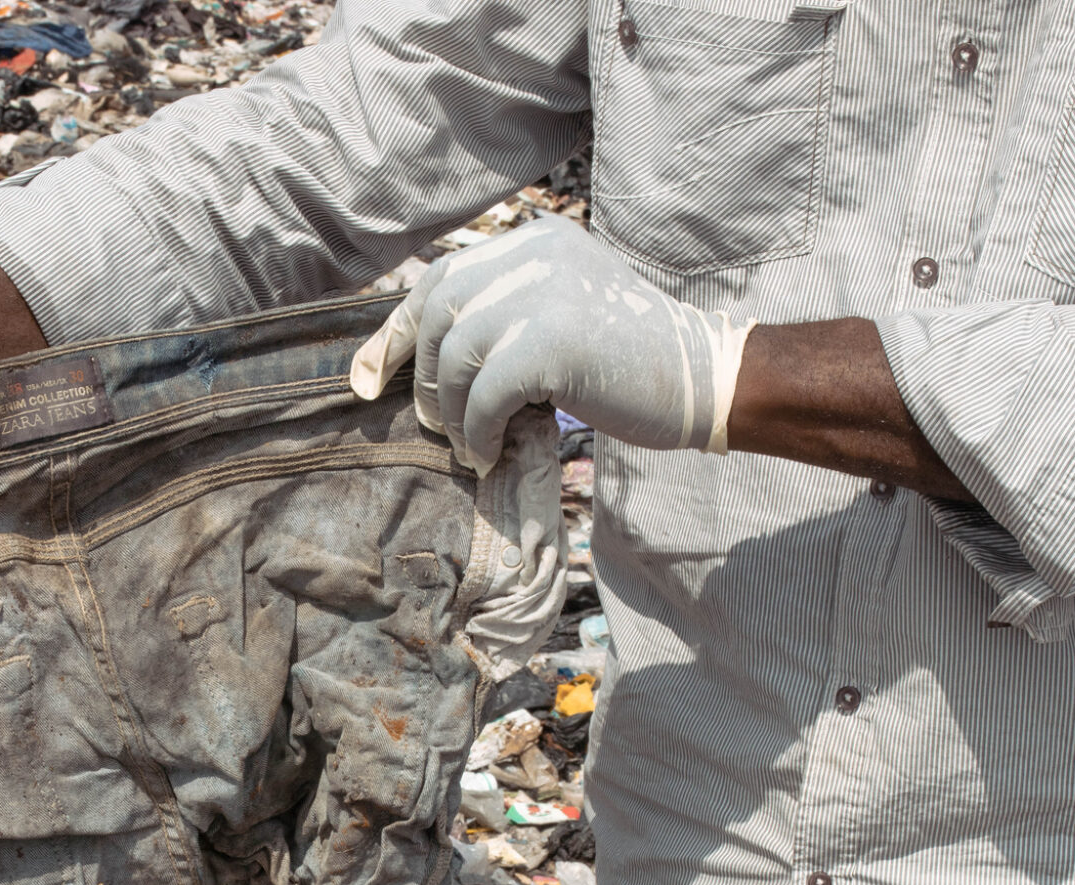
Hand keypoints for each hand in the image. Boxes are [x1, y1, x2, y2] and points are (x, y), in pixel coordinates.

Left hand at [349, 217, 752, 473]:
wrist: (706, 379)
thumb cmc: (636, 362)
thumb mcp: (566, 312)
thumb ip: (510, 314)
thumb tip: (431, 359)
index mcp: (536, 241)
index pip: (443, 278)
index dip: (397, 330)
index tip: (368, 376)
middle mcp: (535, 255)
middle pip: (440, 312)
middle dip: (423, 375)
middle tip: (438, 422)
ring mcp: (544, 293)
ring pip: (455, 355)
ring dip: (453, 411)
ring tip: (471, 441)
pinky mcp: (551, 341)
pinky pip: (484, 394)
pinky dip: (478, 430)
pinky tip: (490, 452)